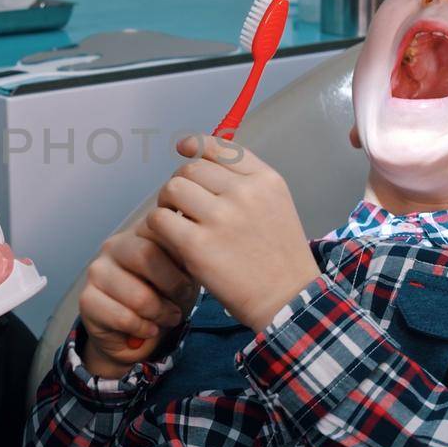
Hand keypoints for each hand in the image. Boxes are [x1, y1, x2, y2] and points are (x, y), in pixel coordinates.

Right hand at [77, 225, 196, 377]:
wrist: (139, 336)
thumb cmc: (165, 299)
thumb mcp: (184, 274)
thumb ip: (187, 256)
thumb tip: (195, 247)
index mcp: (139, 232)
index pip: (162, 229)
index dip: (183, 257)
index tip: (190, 276)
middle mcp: (114, 246)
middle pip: (146, 255)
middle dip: (172, 286)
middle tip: (181, 300)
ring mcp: (96, 271)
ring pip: (138, 295)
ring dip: (160, 314)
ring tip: (166, 318)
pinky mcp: (87, 299)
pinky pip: (123, 318)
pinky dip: (143, 329)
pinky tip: (148, 329)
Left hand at [146, 135, 320, 331]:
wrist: (287, 300)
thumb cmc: (277, 256)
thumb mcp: (275, 206)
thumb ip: (243, 180)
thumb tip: (193, 150)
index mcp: (266, 181)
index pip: (220, 148)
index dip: (196, 146)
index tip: (183, 150)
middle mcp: (245, 193)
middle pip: (191, 168)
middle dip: (181, 184)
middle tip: (183, 206)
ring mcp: (221, 218)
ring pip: (172, 189)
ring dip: (168, 203)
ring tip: (177, 222)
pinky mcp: (198, 245)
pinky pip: (160, 219)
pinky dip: (159, 227)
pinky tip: (172, 240)